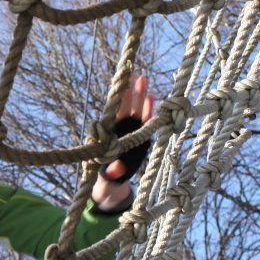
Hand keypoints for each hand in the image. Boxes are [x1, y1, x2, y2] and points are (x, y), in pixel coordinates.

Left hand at [92, 74, 153, 210]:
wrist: (112, 185)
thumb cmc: (108, 181)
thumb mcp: (109, 179)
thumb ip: (113, 174)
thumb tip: (115, 171)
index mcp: (110, 137)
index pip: (114, 115)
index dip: (119, 102)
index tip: (122, 87)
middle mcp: (119, 132)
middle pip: (125, 108)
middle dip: (130, 92)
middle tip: (134, 74)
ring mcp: (129, 133)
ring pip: (135, 111)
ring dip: (139, 96)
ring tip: (143, 78)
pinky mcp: (138, 137)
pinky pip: (144, 122)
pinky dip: (147, 110)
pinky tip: (151, 97)